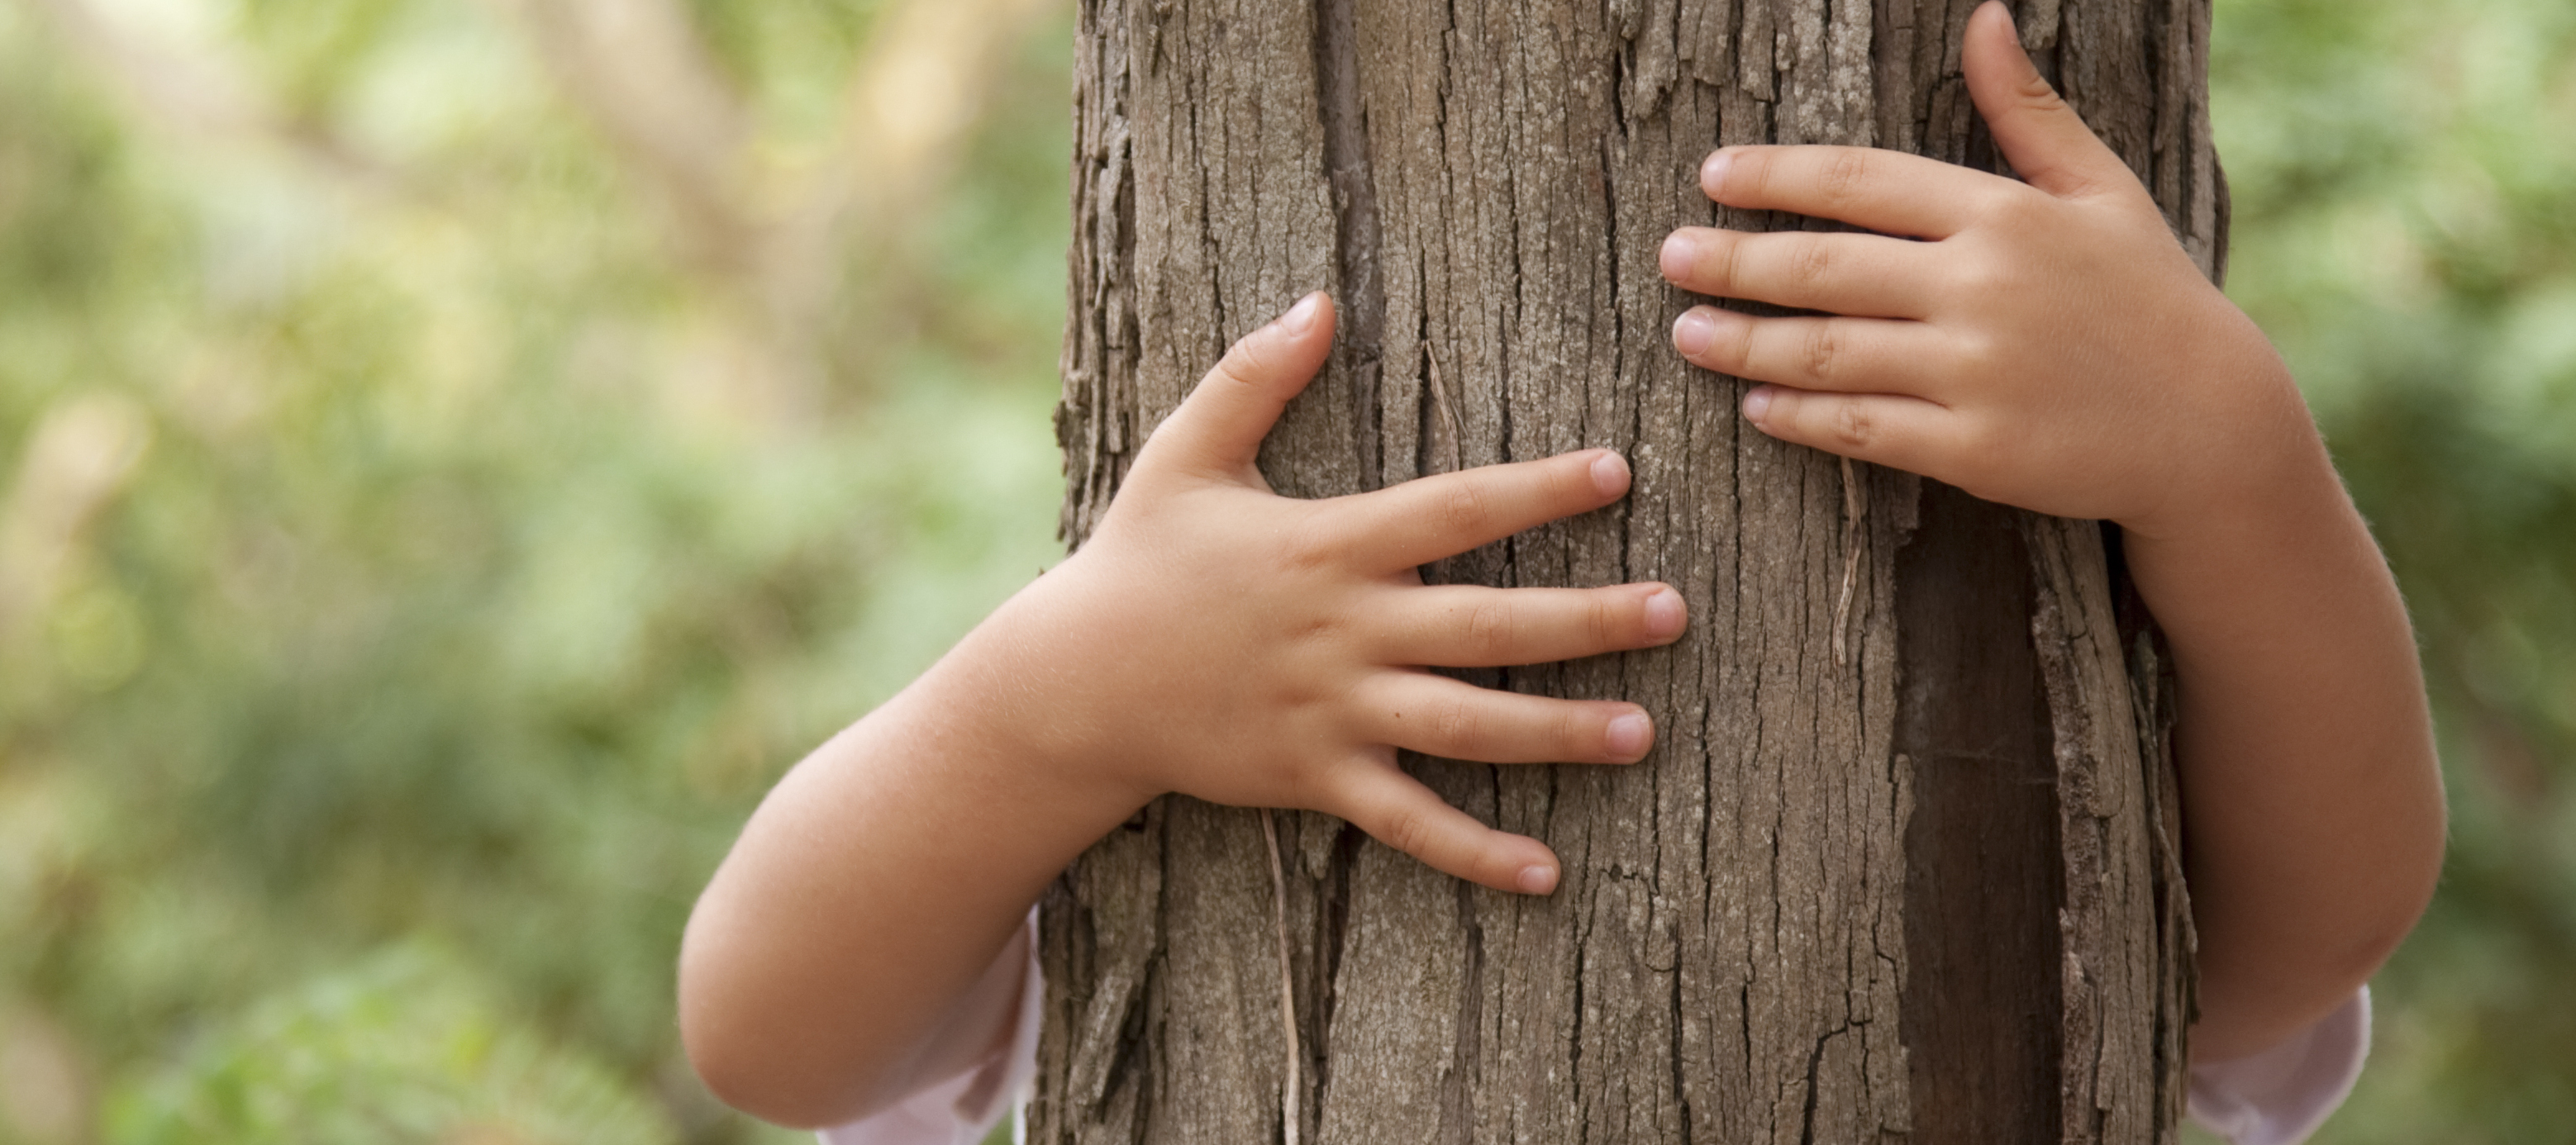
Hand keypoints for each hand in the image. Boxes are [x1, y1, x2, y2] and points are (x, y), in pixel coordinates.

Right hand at [999, 292, 1685, 894]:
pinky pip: (1408, 821)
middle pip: (1487, 623)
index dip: (1539, 490)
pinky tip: (1547, 872)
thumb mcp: (1185, 455)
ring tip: (1643, 732)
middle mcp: (1343, 630)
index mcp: (1328, 544)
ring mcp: (1332, 711)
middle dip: (1587, 619)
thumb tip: (1316, 300)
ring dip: (1558, 733)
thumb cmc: (1136, 561)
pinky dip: (1475, 852)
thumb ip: (1253, 376)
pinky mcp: (1314, 778)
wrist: (1073, 684)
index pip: (1454, 509)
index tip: (1618, 473)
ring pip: (1467, 726)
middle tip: (1674, 611)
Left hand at [1658, 0, 2311, 541]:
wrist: (2211, 426)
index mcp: (2005, 215)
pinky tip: (1756, 408)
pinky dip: (1800, 417)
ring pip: (1827, 351)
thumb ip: (2026, 111)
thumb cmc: (2148, 297)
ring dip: (1744, 345)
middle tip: (1670, 256)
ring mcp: (1975, 372)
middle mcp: (1983, 288)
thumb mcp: (2100, 190)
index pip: (1861, 183)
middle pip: (1824, 268)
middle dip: (1733, 260)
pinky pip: (1862, 428)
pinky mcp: (1974, 450)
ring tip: (1687, 333)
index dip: (1776, 177)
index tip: (1714, 177)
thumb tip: (1984, 16)